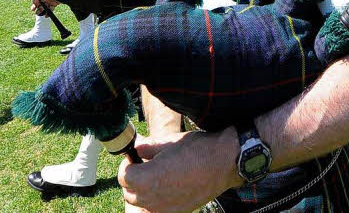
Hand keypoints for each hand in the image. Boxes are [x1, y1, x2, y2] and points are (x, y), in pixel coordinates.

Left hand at [118, 128, 241, 212]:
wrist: (224, 163)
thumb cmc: (199, 149)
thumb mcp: (169, 142)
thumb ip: (148, 147)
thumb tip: (136, 147)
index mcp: (149, 178)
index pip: (124, 177)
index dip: (128, 165)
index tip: (135, 158)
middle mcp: (154, 198)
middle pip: (129, 193)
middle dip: (133, 179)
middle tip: (144, 166)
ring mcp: (165, 208)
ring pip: (142, 203)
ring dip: (143, 191)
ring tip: (157, 176)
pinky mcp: (176, 212)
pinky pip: (157, 209)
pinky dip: (156, 200)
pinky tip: (168, 187)